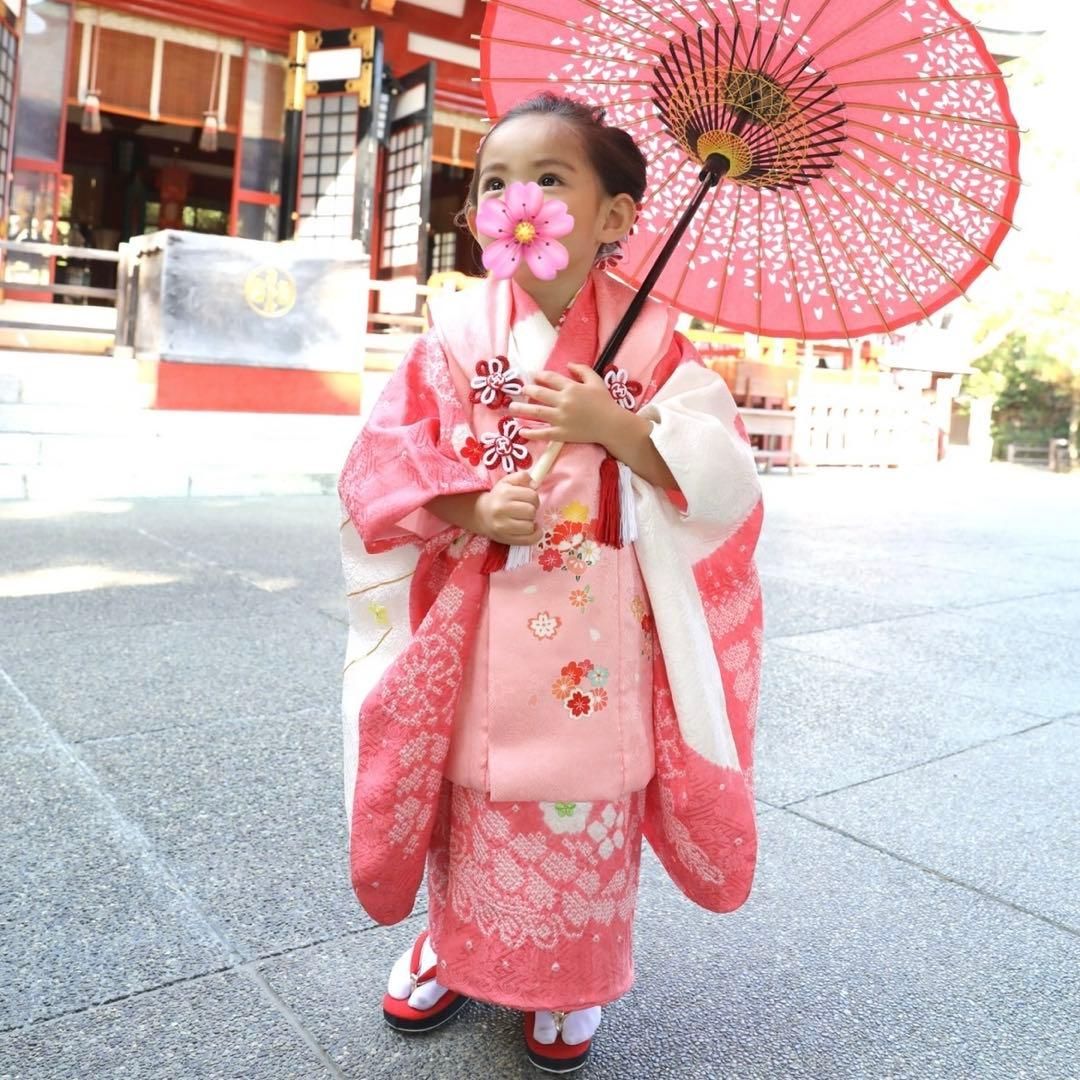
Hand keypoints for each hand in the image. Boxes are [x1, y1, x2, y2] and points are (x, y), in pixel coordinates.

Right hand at [474, 471, 541, 544]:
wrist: (481, 514)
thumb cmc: (498, 497)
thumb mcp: (507, 482)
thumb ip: (522, 477)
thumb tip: (535, 484)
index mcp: (504, 493)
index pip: (532, 495)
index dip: (534, 498)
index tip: (529, 500)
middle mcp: (502, 509)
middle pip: (531, 511)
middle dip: (533, 510)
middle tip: (526, 510)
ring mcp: (503, 526)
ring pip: (530, 526)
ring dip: (531, 522)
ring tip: (524, 519)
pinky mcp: (505, 539)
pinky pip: (528, 540)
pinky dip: (535, 535)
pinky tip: (533, 529)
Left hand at [508, 363, 626, 446]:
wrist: (612, 425)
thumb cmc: (605, 402)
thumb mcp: (596, 381)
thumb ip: (582, 370)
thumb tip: (568, 364)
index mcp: (571, 388)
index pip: (550, 378)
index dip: (539, 376)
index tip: (532, 376)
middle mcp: (563, 402)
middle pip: (539, 394)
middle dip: (527, 391)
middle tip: (521, 390)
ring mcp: (561, 418)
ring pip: (536, 412)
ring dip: (521, 410)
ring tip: (511, 408)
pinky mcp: (562, 433)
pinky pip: (543, 433)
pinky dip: (531, 433)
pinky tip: (521, 432)